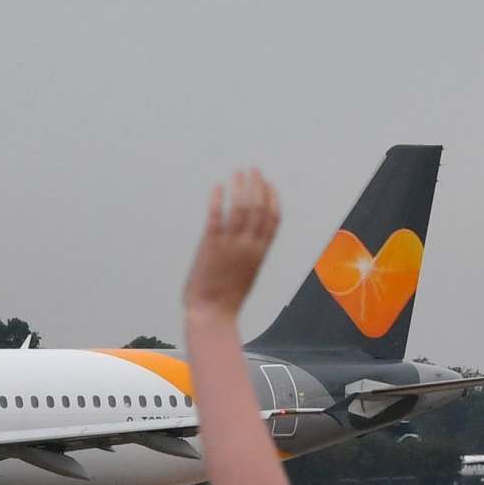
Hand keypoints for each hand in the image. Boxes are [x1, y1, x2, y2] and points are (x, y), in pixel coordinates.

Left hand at [180, 169, 281, 319]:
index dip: (273, 198)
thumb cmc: (227, 299)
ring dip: (241, 187)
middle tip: (254, 170)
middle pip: (258, 208)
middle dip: (258, 186)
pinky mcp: (211, 245)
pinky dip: (218, 199)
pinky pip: (216, 216)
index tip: (269, 184)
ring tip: (238, 173)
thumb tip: (248, 239)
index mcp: (260, 253)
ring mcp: (230, 244)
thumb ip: (249, 255)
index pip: (273, 219)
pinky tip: (218, 186)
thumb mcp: (246, 274)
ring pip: (240, 208)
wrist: (212, 314)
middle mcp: (249, 246)